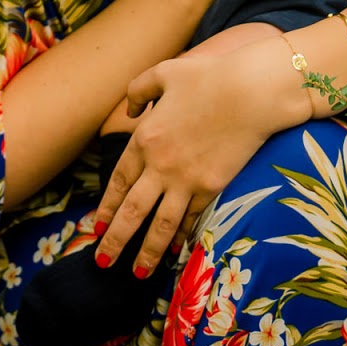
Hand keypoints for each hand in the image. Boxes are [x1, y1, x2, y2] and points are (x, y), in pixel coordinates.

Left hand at [90, 35, 311, 277]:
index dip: (107, 207)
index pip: (119, 181)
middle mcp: (160, 165)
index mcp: (144, 138)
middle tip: (102, 262)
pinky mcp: (212, 186)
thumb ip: (139, 90)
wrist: (250, 90)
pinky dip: (183, 236)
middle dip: (115, 240)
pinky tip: (177, 250)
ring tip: (137, 272)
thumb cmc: (208, 76)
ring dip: (147, 251)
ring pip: (161, 224)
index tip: (96, 227)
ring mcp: (186, 179)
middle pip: (132, 211)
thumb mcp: (164, 73)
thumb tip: (130, 111)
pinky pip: (192, 217)